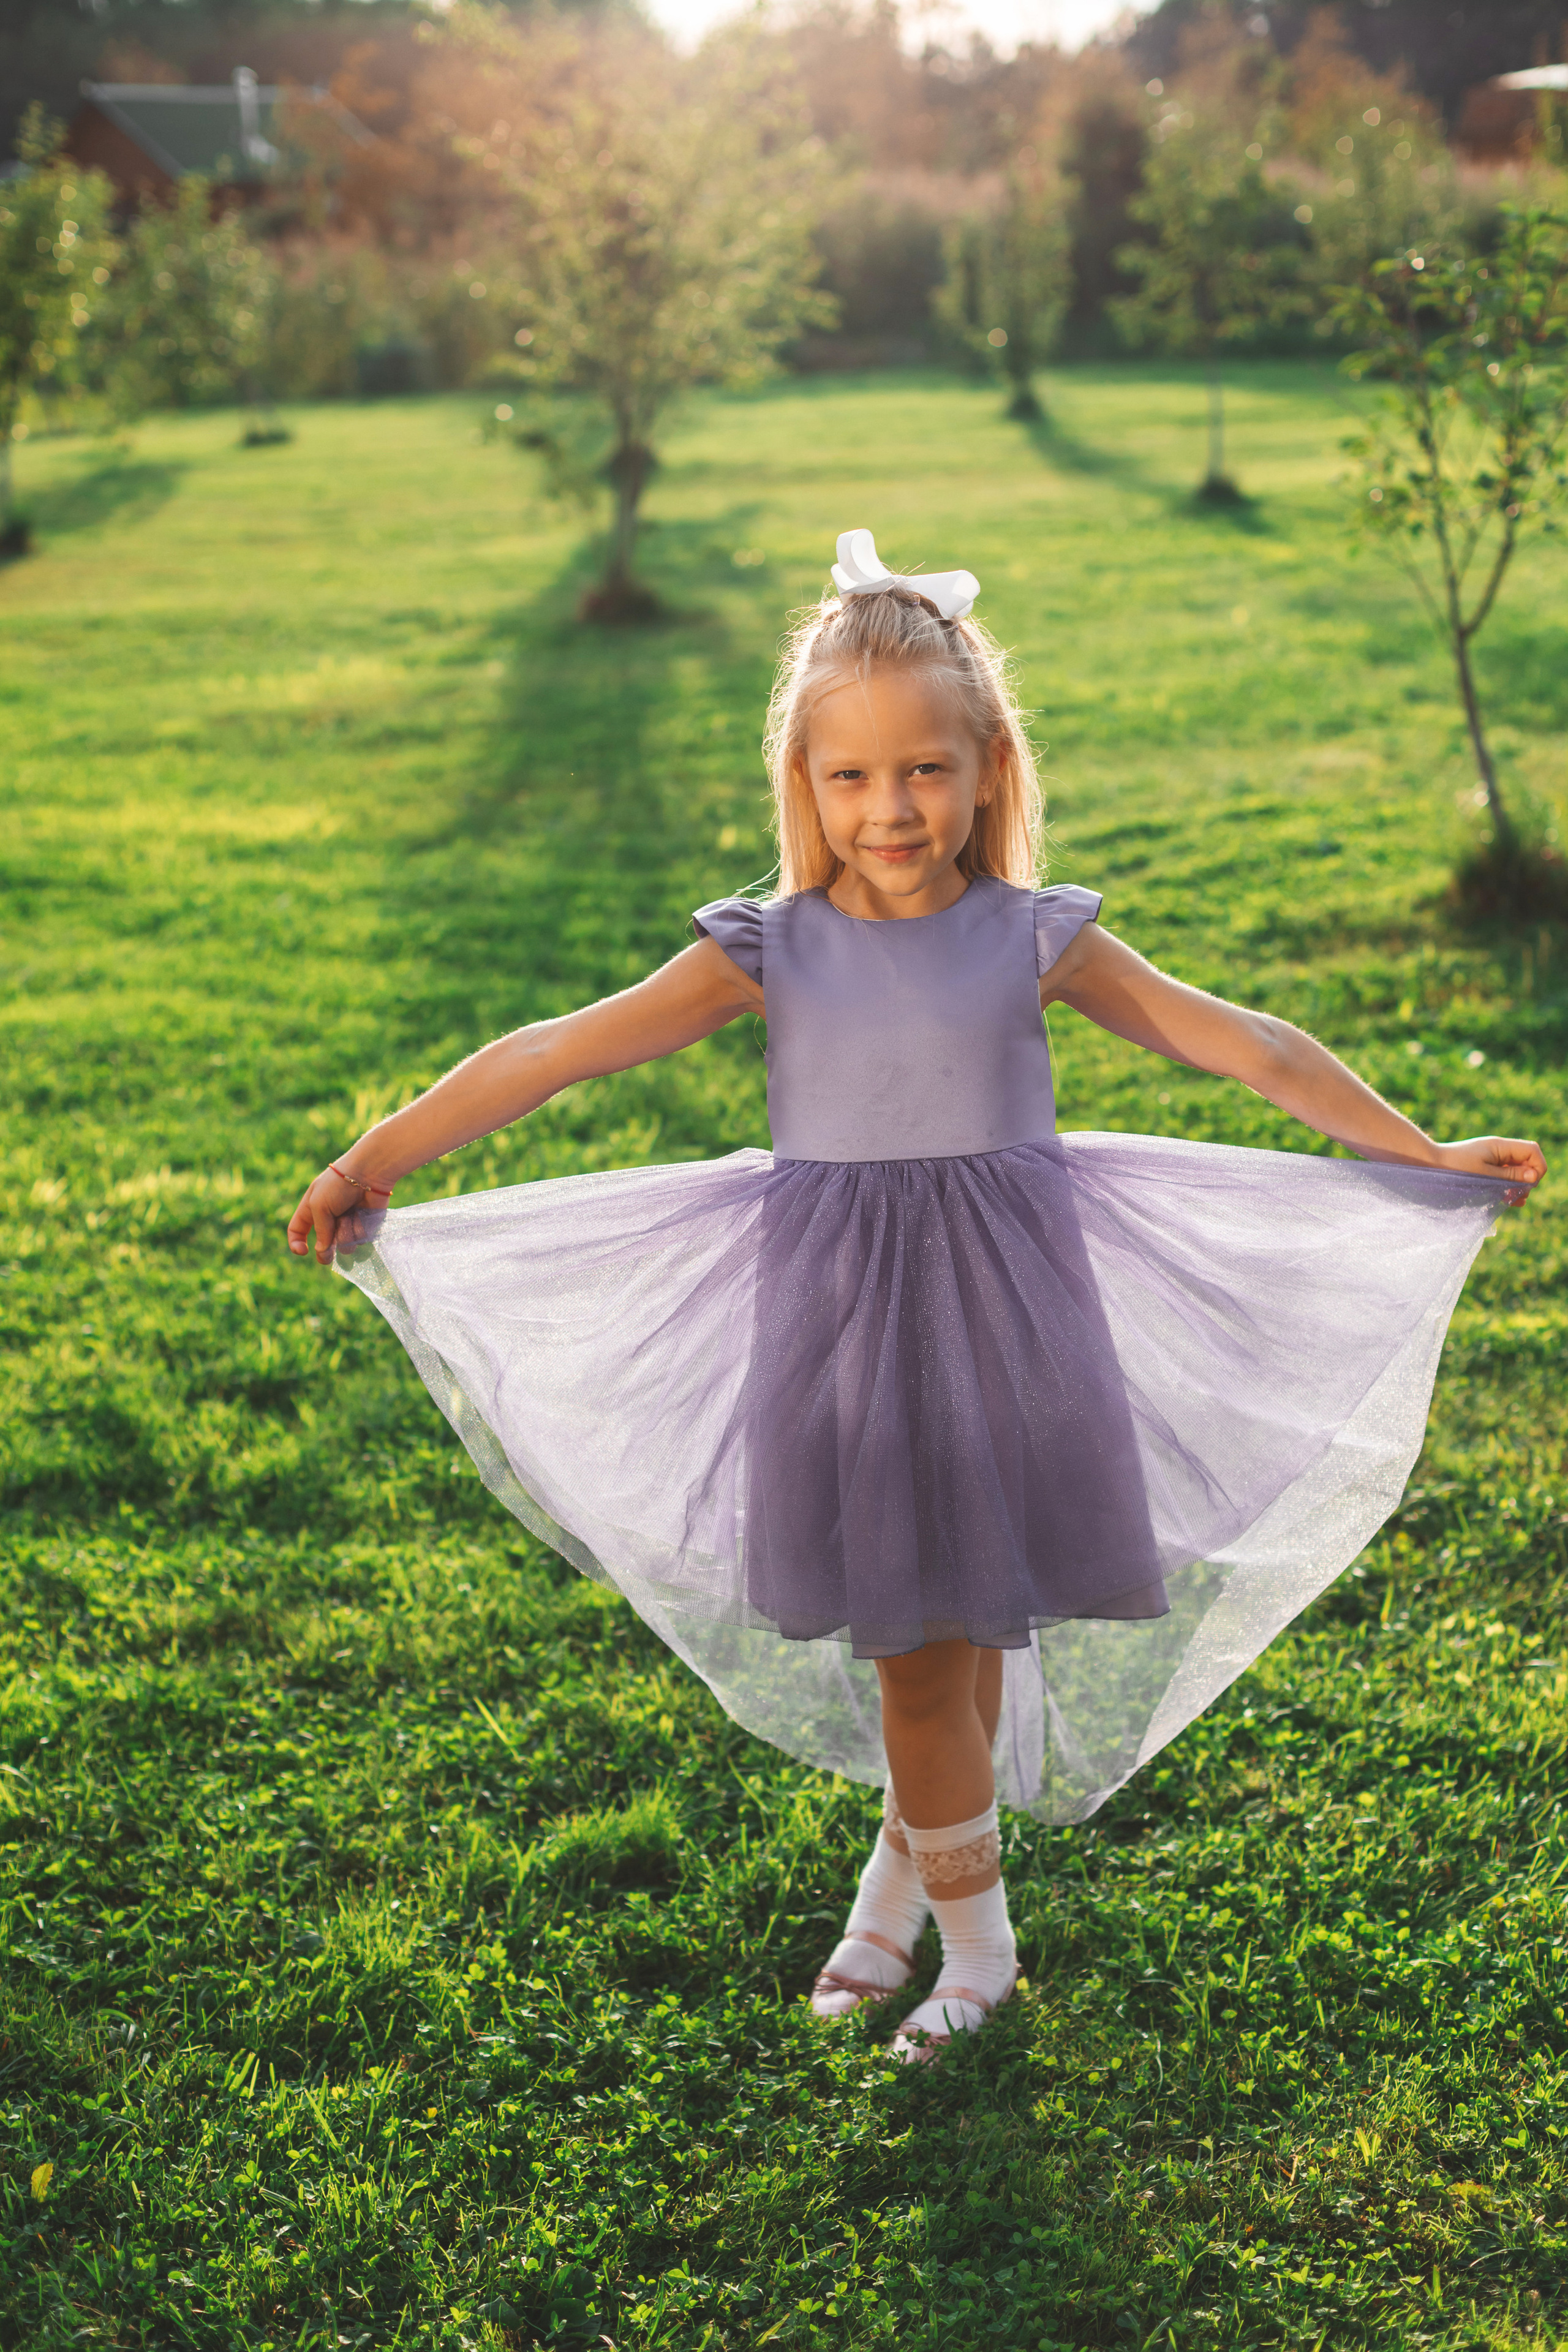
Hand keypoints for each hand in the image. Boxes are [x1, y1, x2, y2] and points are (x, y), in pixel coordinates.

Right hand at [287, 1170, 390, 1263]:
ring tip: (350, 1217)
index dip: (296, 1243)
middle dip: (326, 1252)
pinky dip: (359, 1230)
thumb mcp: (319, 1204)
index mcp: (311, 1209)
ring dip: (345, 1235)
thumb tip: (322, 1252)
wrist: (369, 1173)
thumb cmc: (339, 1184)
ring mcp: (348, 1223)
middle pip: (323, 1245)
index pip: (297, 1230)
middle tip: (327, 1257)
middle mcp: (329, 1218)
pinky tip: (362, 1216)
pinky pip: (360, 1239)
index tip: (303, 1252)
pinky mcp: (365, 1225)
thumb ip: (319, 1230)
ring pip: (344, 1245)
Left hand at [1431, 1135, 1546, 1205]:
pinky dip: (1506, 1189)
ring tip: (1508, 1201)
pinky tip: (1504, 1201)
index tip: (1528, 1185)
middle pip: (1527, 1163)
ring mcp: (1491, 1161)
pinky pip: (1503, 1179)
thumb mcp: (1484, 1175)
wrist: (1425, 1166)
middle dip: (1527, 1181)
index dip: (1537, 1168)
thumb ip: (1510, 1176)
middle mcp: (1498, 1152)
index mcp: (1500, 1147)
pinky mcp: (1483, 1171)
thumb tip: (1534, 1176)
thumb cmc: (1452, 1170)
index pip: (1532, 1152)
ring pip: (1516, 1173)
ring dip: (1516, 1187)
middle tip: (1516, 1197)